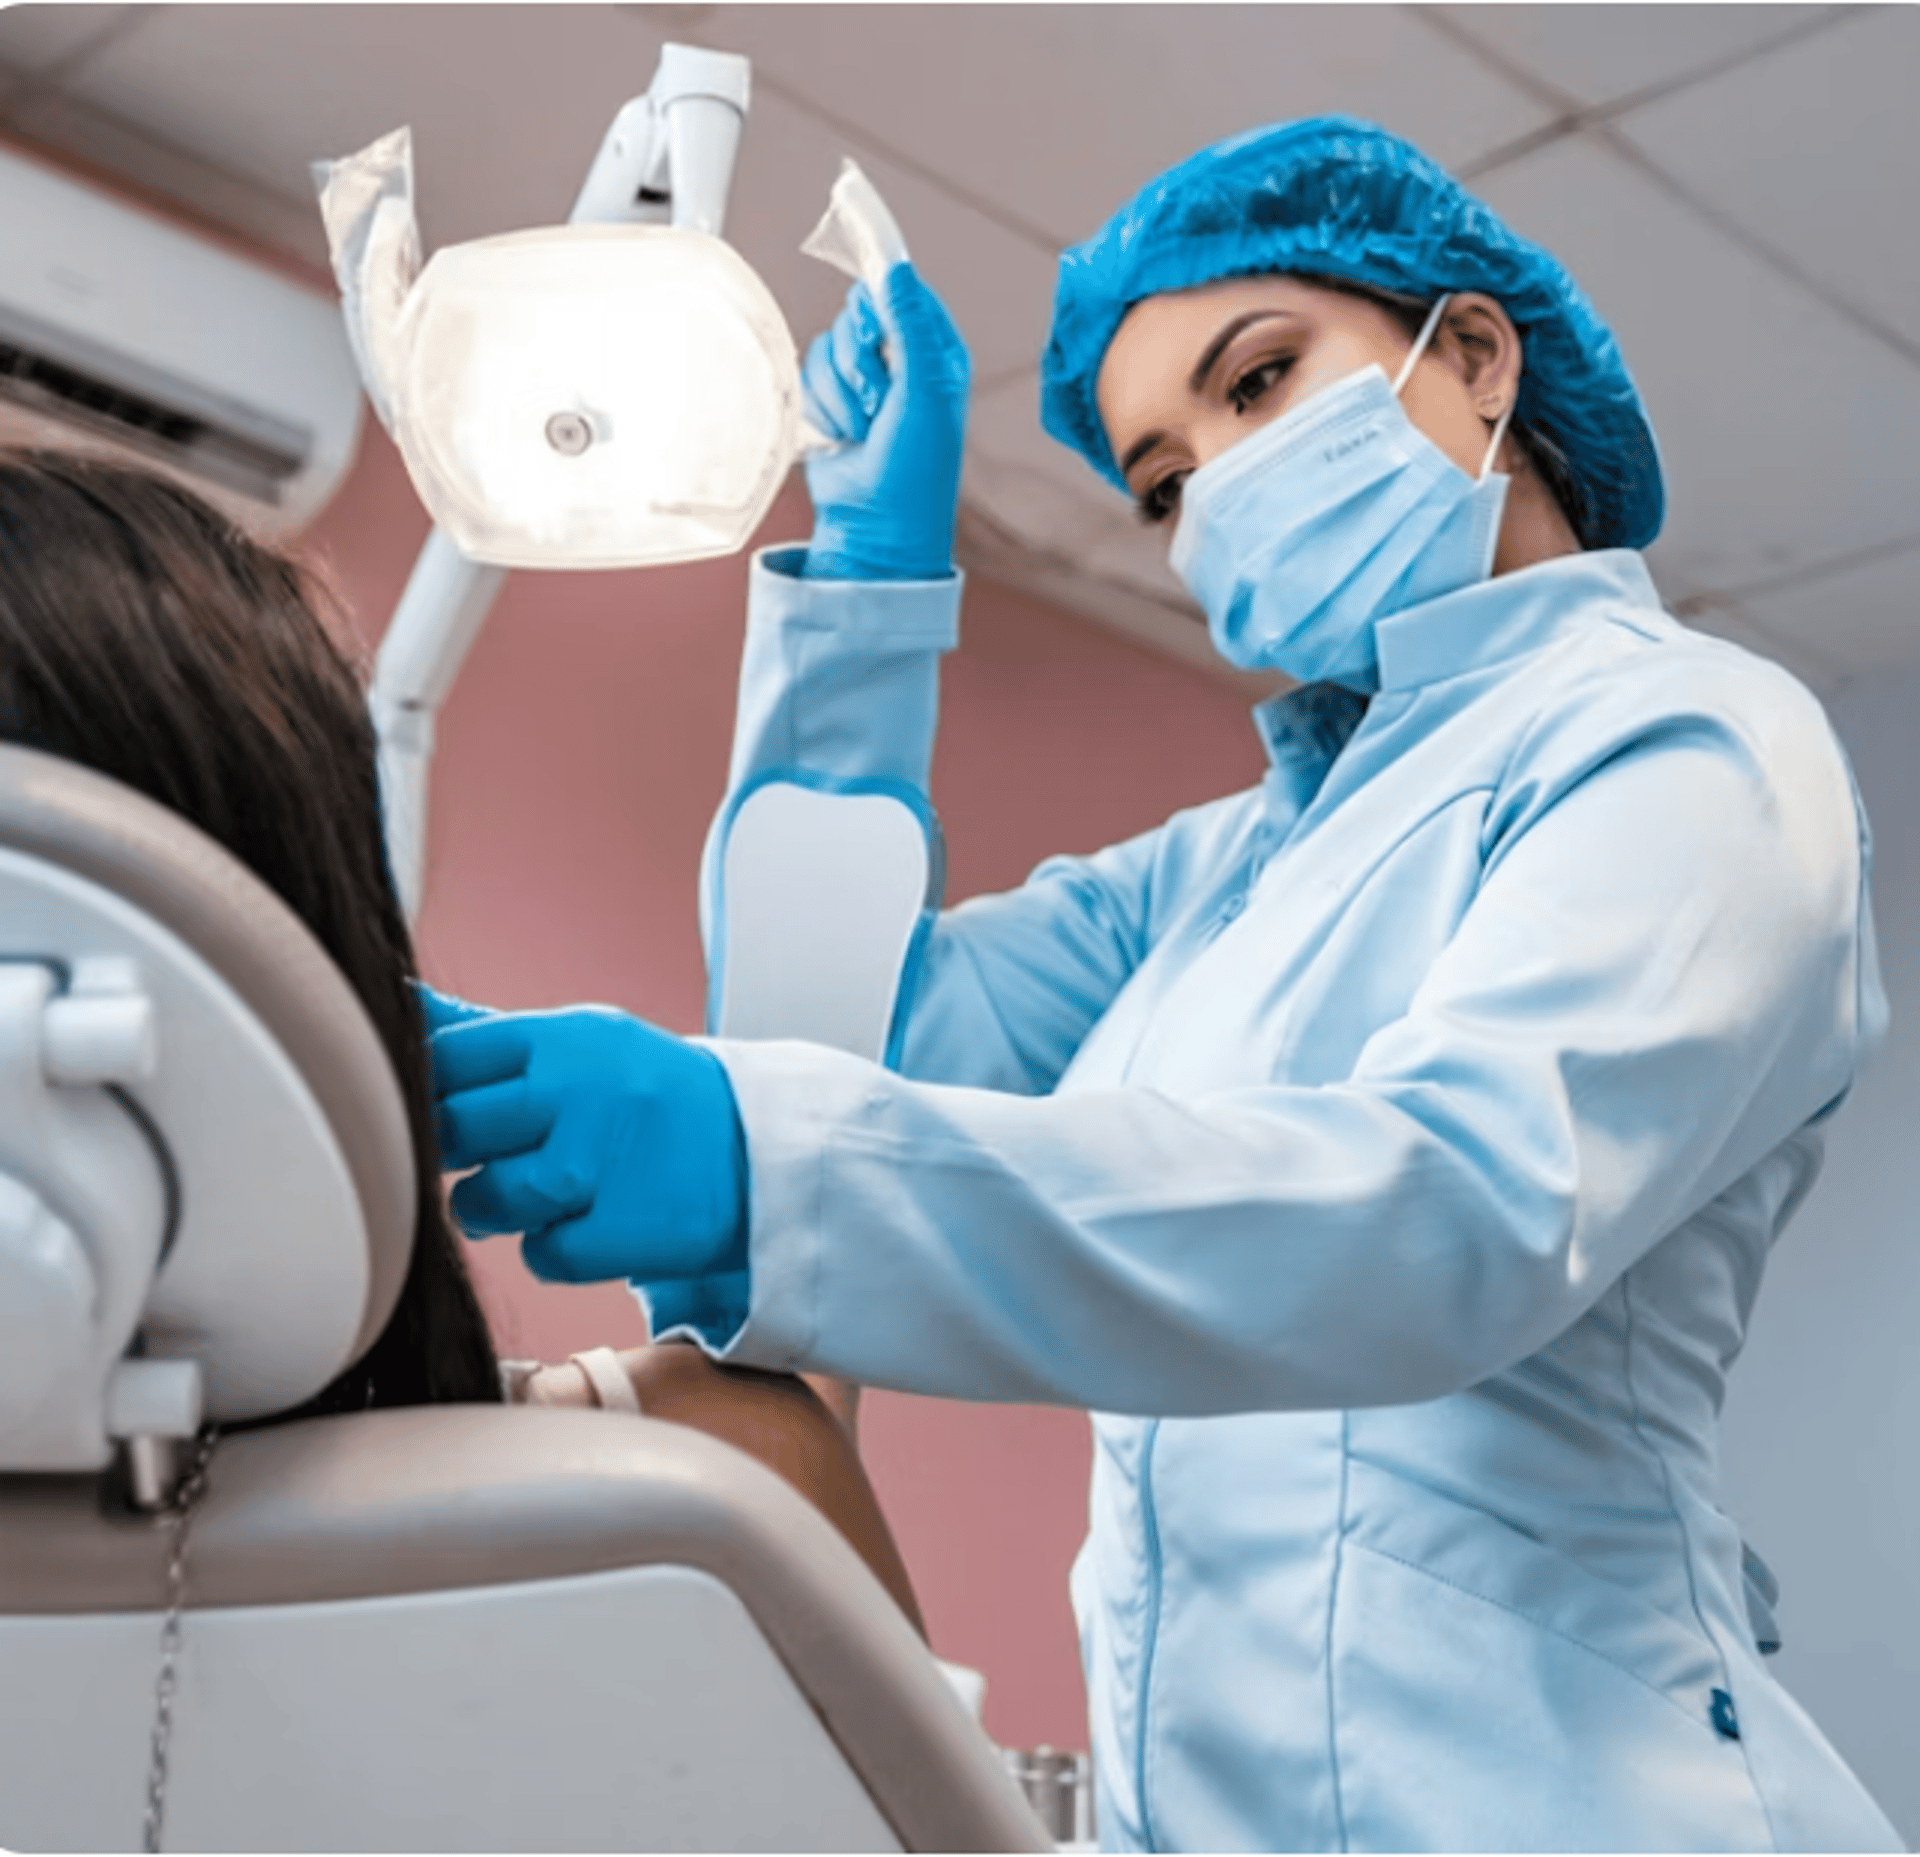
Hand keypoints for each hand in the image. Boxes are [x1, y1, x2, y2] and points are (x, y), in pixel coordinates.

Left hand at [421, 987, 747, 1285]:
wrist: (761, 1149)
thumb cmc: (646, 1095)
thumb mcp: (581, 1043)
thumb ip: (486, 1032)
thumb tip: (396, 1001)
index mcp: (562, 1038)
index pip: (445, 1059)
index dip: (429, 1095)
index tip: (453, 1111)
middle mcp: (579, 1090)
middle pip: (453, 1132)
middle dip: (459, 1156)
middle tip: (499, 1156)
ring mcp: (602, 1162)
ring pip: (485, 1202)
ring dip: (498, 1210)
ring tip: (544, 1193)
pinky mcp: (622, 1230)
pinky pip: (540, 1255)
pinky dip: (556, 1250)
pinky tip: (592, 1223)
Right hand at [801, 260, 969, 581]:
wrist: (877, 525)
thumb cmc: (916, 466)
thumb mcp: (925, 391)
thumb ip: (910, 326)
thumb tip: (897, 267)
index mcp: (935, 352)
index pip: (903, 292)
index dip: (882, 297)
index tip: (870, 317)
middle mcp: (900, 360)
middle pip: (856, 314)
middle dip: (860, 361)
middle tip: (880, 399)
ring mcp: (862, 381)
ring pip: (827, 346)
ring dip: (842, 394)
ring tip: (865, 429)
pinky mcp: (829, 401)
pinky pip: (809, 374)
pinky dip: (822, 409)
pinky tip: (843, 437)